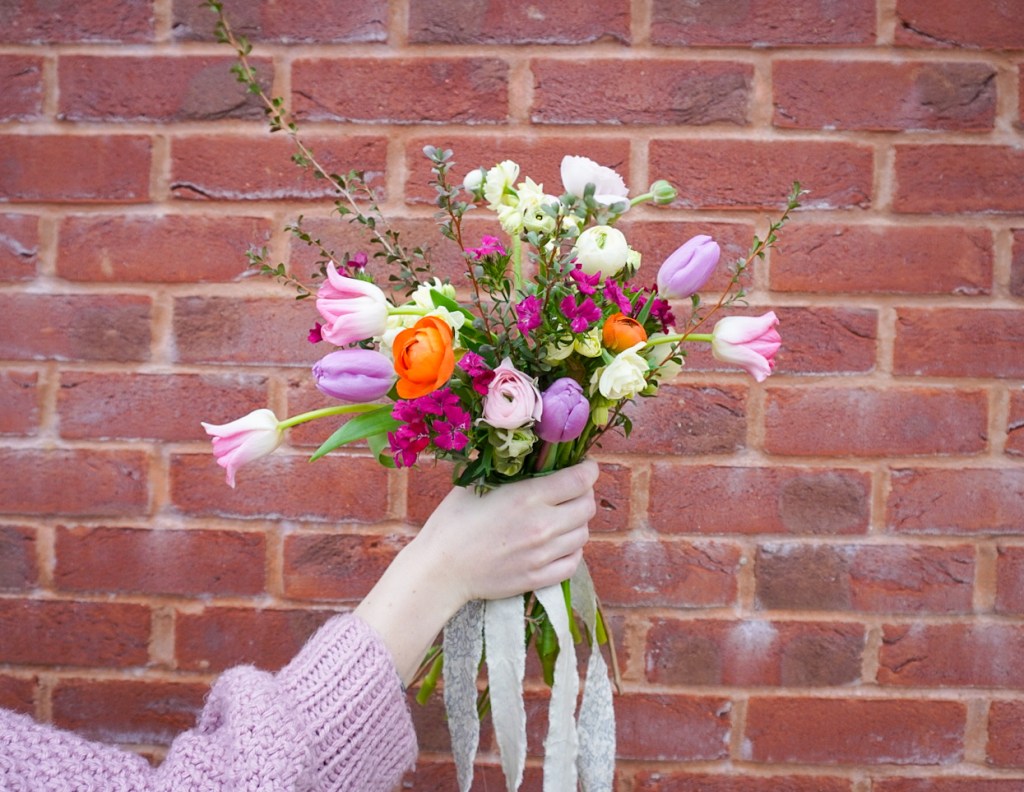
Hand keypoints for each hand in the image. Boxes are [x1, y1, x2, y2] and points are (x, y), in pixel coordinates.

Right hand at [354, 461, 597, 683]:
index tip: (584, 467)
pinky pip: (573, 562)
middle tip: (572, 491)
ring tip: (563, 517)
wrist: (440, 569)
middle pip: (587, 507)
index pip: (580, 480)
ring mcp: (543, 555)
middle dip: (584, 494)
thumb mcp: (477, 484)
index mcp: (528, 497)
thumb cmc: (453, 522)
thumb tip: (527, 454)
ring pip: (583, 534)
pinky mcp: (539, 577)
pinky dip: (572, 550)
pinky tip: (559, 544)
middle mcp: (542, 525)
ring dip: (577, 522)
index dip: (588, 470)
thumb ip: (508, 470)